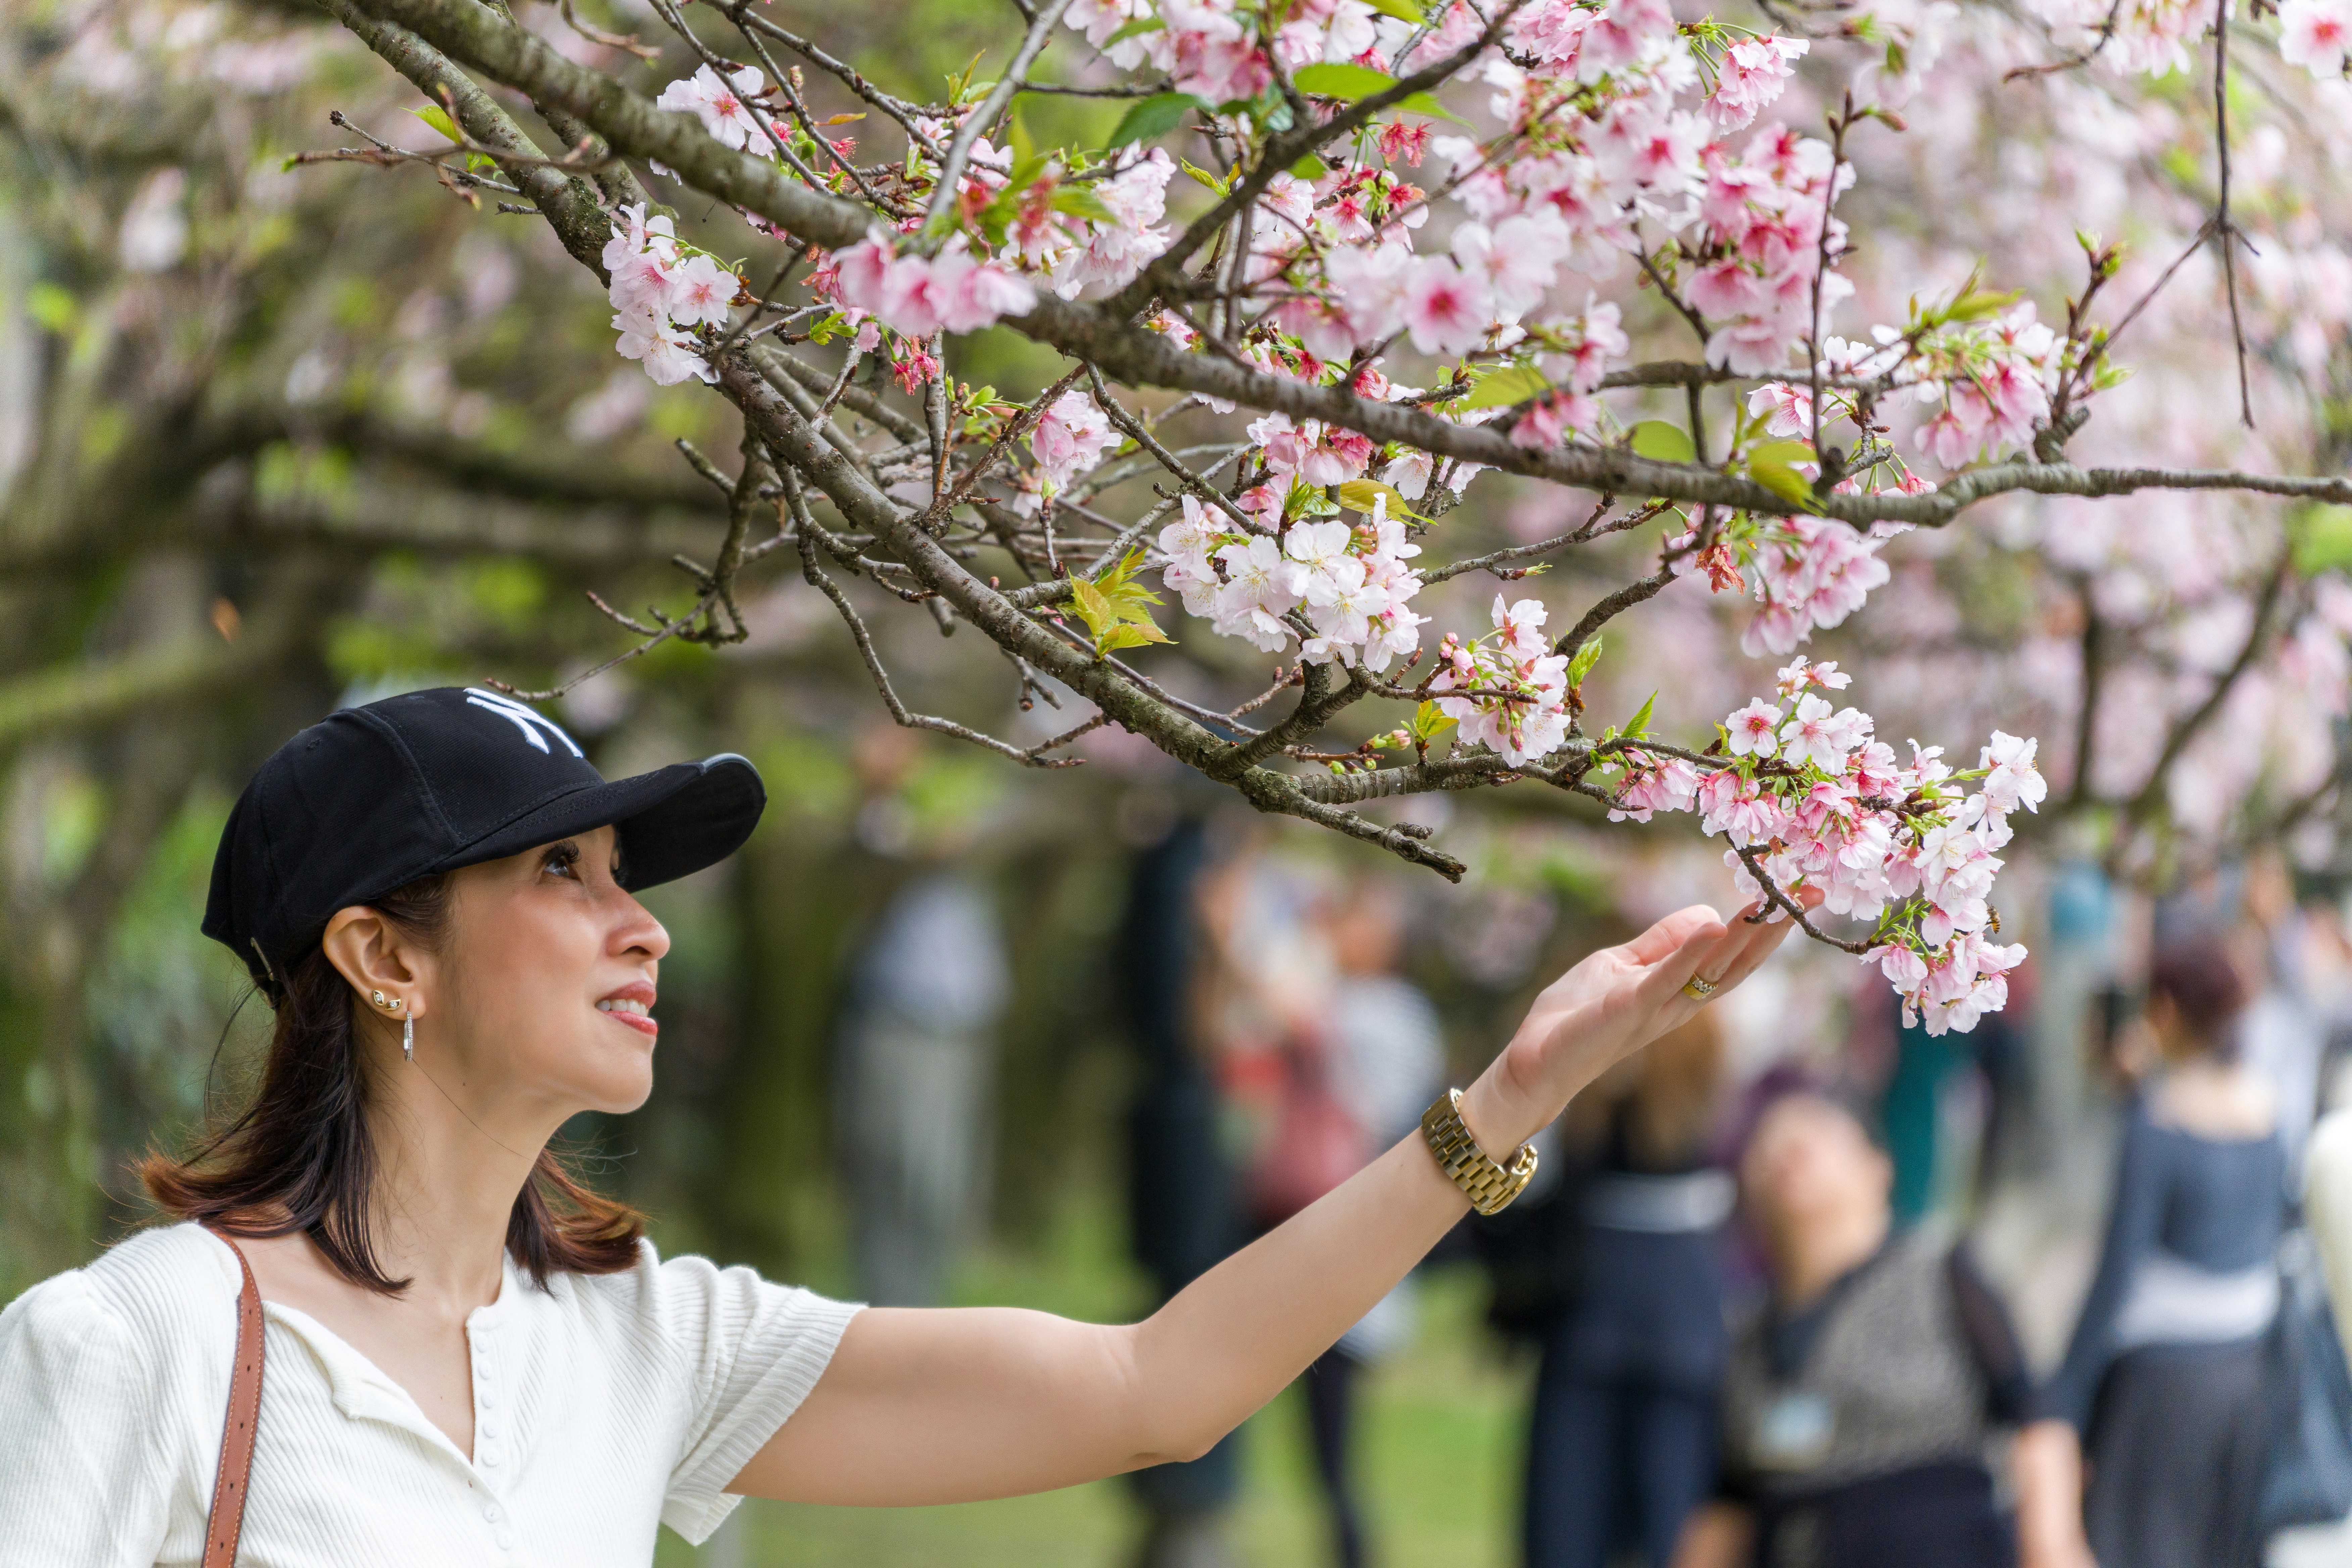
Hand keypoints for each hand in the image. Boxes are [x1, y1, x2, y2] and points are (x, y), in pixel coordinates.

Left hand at [1460, 896, 1808, 1154]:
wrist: (1533, 1062)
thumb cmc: (1576, 1015)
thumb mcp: (1623, 967)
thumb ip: (1662, 946)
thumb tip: (1708, 916)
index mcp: (1680, 991)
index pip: (1733, 956)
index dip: (1765, 926)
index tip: (1796, 891)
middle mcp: (1680, 1003)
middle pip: (1738, 964)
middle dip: (1774, 929)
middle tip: (1810, 892)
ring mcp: (1657, 1008)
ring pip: (1713, 971)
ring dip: (1745, 936)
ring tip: (1776, 901)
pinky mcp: (1629, 1009)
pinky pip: (1666, 979)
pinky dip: (1689, 952)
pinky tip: (1714, 925)